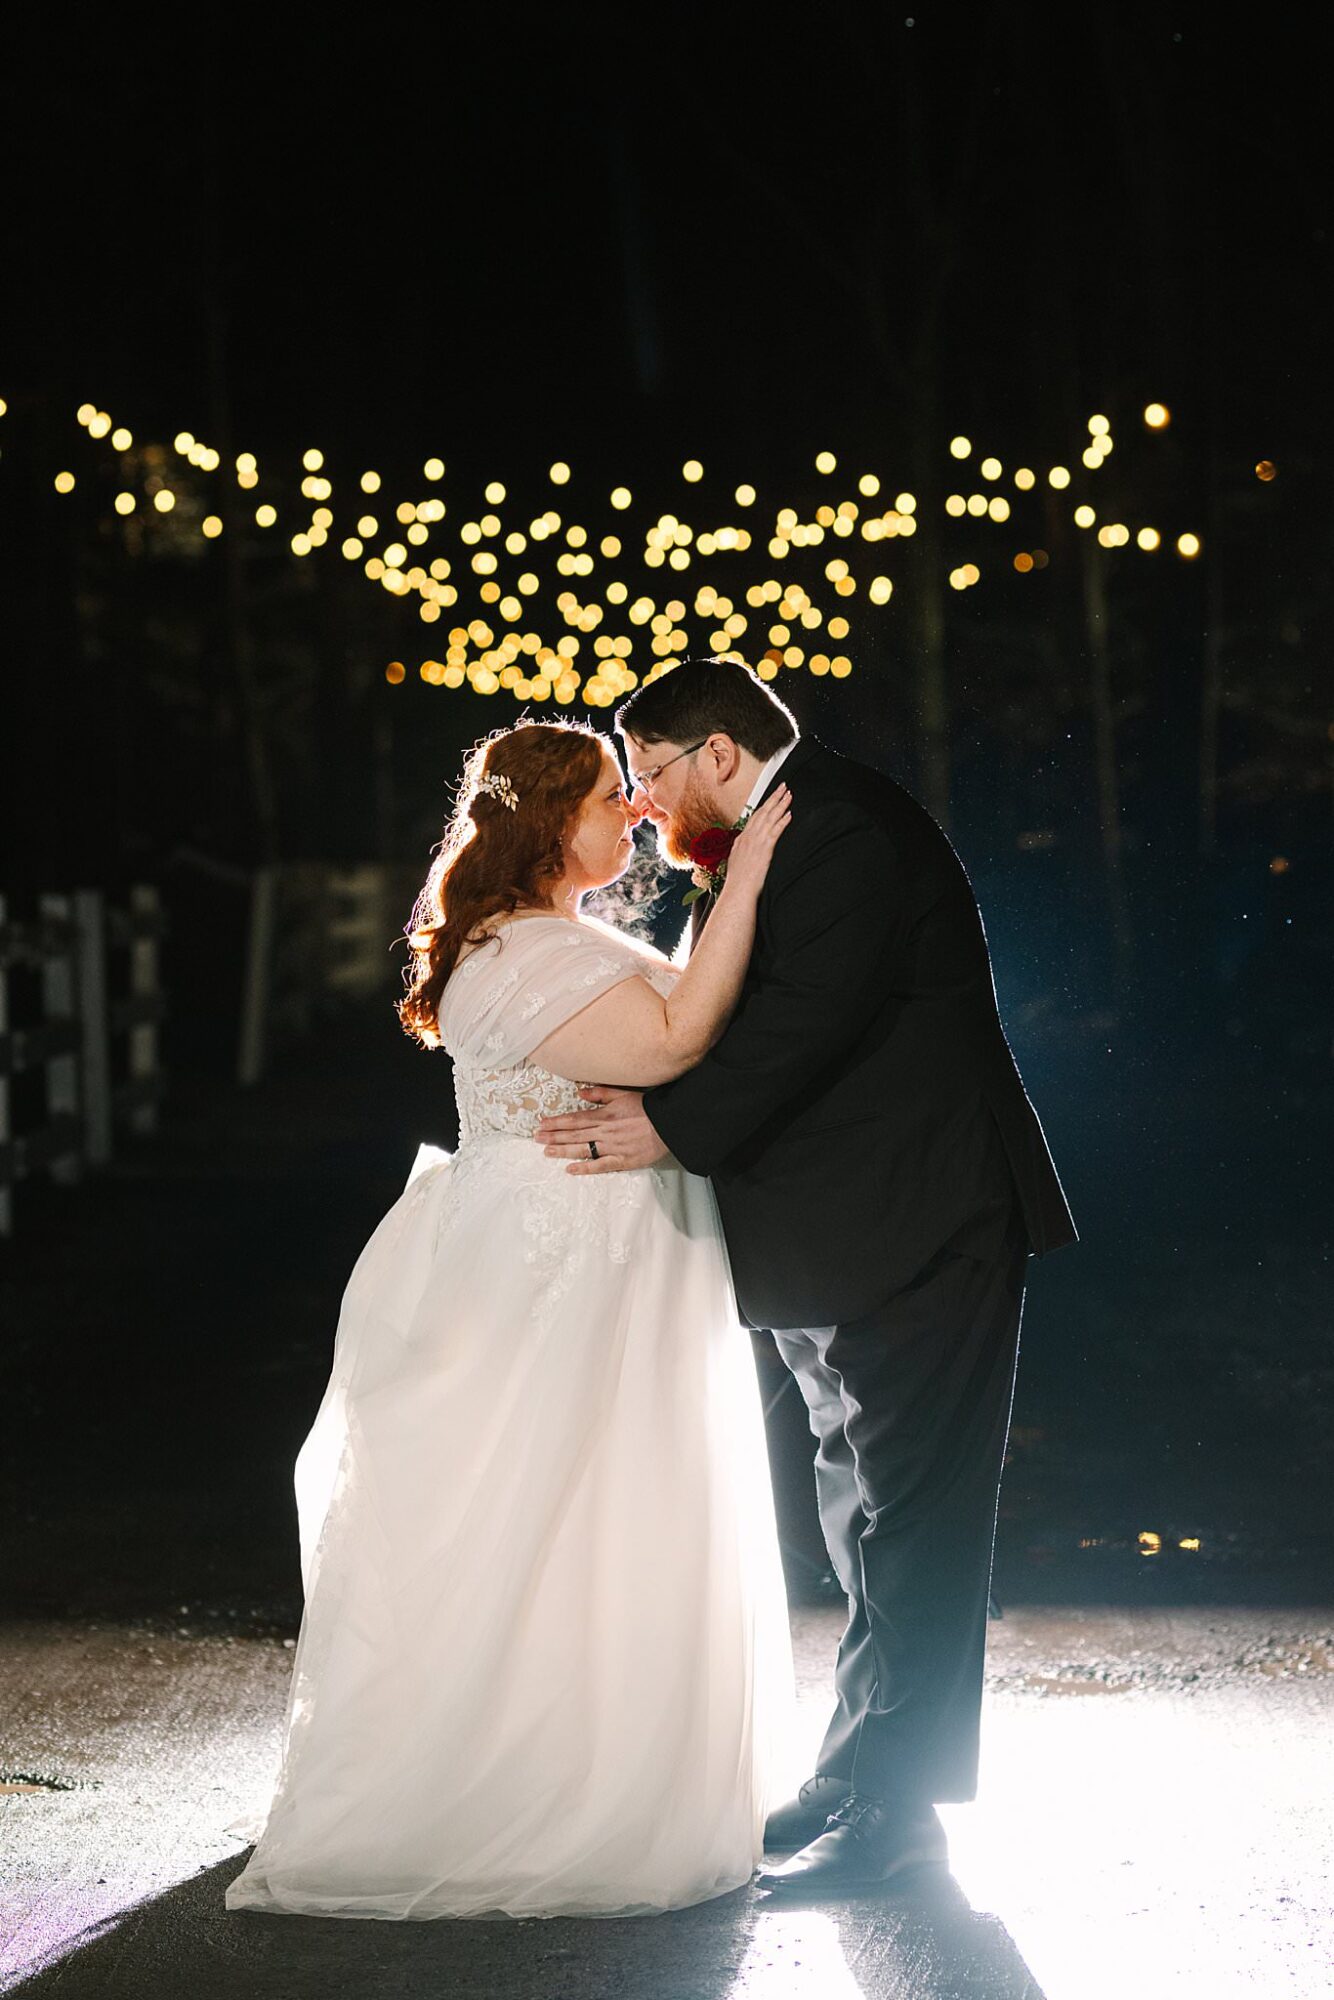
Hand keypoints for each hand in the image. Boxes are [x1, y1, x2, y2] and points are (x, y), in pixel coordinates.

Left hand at [534, 1084, 669, 1174]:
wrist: (668, 1124)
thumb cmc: (647, 1108)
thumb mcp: (623, 1094)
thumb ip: (600, 1093)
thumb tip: (580, 1093)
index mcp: (604, 1115)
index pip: (574, 1119)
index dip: (557, 1122)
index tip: (542, 1124)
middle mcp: (604, 1131)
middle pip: (574, 1134)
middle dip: (553, 1136)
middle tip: (536, 1138)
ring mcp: (612, 1147)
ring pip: (582, 1149)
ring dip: (562, 1150)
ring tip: (546, 1151)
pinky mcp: (622, 1161)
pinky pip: (600, 1166)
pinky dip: (585, 1168)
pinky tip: (570, 1169)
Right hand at [720, 784, 791, 900]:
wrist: (738, 890)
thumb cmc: (738, 882)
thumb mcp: (736, 863)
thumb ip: (741, 853)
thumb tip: (745, 851)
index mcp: (742, 840)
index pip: (754, 818)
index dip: (764, 806)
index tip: (771, 799)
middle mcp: (748, 837)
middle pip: (763, 812)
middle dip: (774, 798)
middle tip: (783, 786)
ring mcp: (756, 841)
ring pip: (770, 817)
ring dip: (780, 804)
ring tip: (789, 794)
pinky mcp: (765, 848)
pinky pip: (775, 831)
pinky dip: (782, 821)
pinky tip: (789, 814)